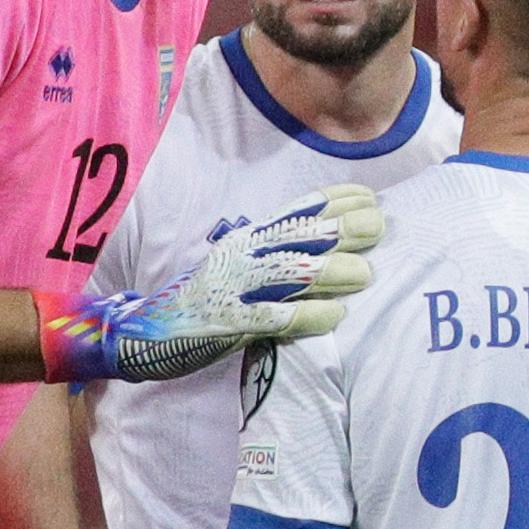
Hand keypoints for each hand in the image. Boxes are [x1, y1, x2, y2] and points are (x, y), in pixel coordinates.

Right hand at [53, 183, 388, 381]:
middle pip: (302, 237)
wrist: (150, 331)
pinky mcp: (232, 324)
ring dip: (334, 272)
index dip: (336, 201)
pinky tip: (336, 315)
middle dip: (344, 229)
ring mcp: (237, 289)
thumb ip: (279, 249)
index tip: (370, 197)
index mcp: (249, 238)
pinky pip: (279, 319)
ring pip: (295, 274)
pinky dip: (311, 316)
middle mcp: (244, 256)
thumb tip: (334, 236)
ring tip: (364, 275)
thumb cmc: (209, 297)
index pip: (298, 212)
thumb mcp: (241, 262)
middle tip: (378, 228)